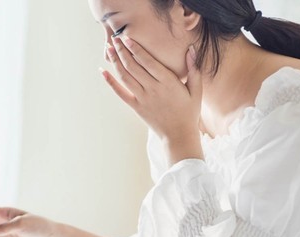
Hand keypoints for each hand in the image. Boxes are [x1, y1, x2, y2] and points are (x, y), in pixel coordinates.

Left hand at [101, 36, 202, 162]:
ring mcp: (143, 98)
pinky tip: (103, 72)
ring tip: (109, 50)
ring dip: (115, 62)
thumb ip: (193, 69)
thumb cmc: (189, 112)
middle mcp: (153, 89)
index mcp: (168, 82)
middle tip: (114, 39)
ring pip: (125, 77)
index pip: (148, 62)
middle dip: (122, 51)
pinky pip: (120, 93)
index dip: (136, 49)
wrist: (178, 135)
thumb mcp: (196, 90)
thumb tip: (190, 50)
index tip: (127, 38)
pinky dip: (110, 82)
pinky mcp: (136, 107)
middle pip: (134, 66)